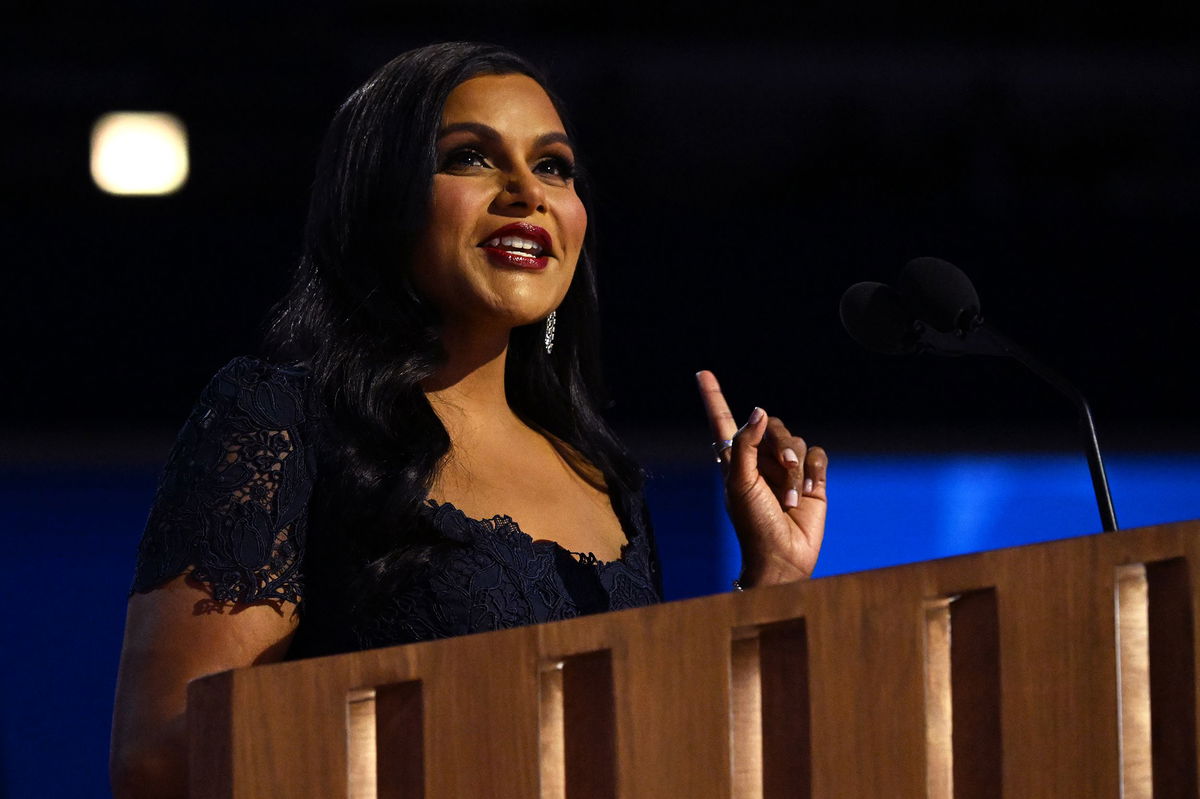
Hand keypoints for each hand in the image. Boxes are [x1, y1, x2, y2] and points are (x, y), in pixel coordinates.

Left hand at [695, 370, 827, 587]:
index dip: (713, 396)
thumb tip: (758, 412)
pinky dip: (814, 469)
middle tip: (783, 466)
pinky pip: (818, 455)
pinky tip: (809, 489)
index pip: (723, 420)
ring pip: (797, 441)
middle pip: (773, 425)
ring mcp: (787, 469)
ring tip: (791, 497)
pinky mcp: (812, 479)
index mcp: (736, 459)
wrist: (782, 556)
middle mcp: (761, 459)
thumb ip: (746, 445)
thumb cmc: (753, 524)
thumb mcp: (740, 483)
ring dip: (796, 468)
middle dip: (781, 443)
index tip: (702, 373)